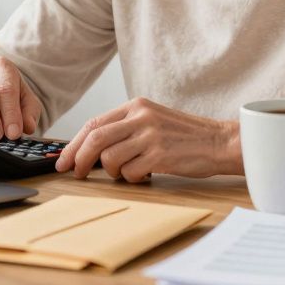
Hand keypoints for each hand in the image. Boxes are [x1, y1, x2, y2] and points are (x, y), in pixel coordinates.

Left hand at [55, 97, 239, 181]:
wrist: (219, 142)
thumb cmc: (184, 136)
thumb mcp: (153, 120)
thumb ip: (125, 128)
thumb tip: (91, 149)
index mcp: (137, 106)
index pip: (94, 123)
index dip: (75, 144)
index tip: (65, 160)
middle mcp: (141, 117)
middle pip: (95, 138)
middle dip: (80, 159)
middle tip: (75, 173)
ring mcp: (151, 135)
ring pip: (110, 158)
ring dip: (113, 172)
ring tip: (128, 172)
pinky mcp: (161, 155)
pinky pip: (131, 172)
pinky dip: (133, 178)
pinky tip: (146, 174)